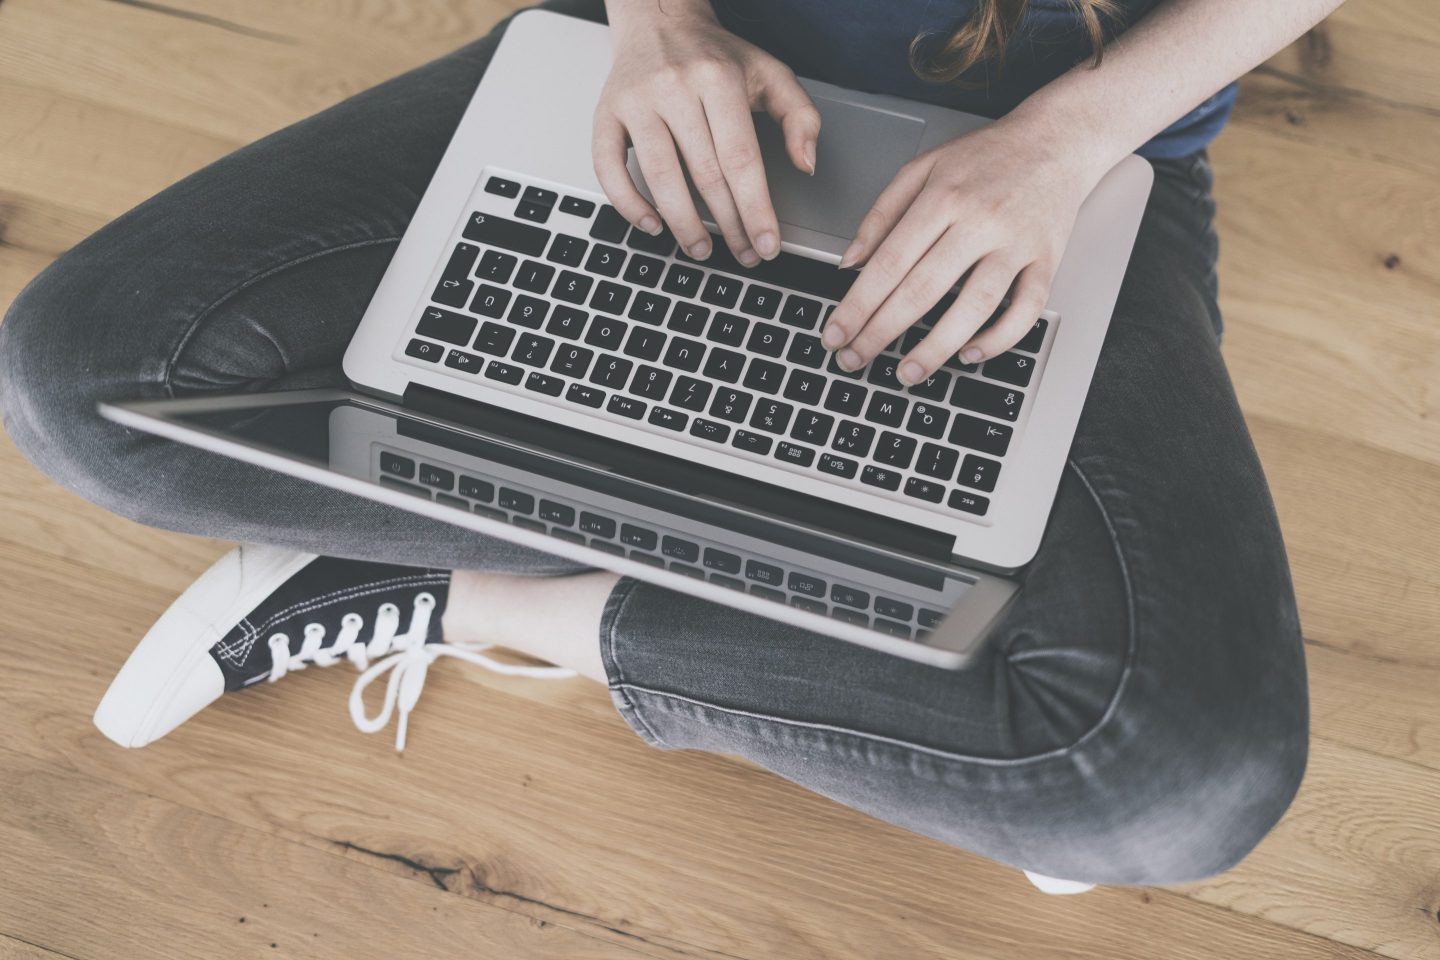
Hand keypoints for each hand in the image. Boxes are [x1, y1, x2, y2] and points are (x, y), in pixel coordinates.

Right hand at [594, 0, 819, 265]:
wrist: (658, 19)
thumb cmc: (715, 55)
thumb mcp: (769, 73)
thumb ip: (800, 115)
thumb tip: (806, 164)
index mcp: (718, 78)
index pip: (741, 158)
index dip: (755, 208)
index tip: (767, 244)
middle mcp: (673, 87)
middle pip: (705, 174)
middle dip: (728, 225)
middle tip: (743, 255)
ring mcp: (635, 101)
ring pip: (660, 177)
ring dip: (682, 224)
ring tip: (701, 249)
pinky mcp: (606, 113)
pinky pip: (609, 167)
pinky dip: (628, 203)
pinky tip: (651, 224)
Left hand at [822, 120, 1100, 385]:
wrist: (1056, 140)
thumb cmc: (986, 156)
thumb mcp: (923, 168)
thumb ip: (882, 214)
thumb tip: (850, 263)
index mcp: (943, 197)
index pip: (890, 262)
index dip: (858, 305)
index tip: (835, 334)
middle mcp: (980, 221)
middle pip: (923, 288)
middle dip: (882, 332)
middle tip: (854, 360)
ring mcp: (1017, 243)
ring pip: (975, 305)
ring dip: (937, 347)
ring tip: (906, 374)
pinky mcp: (1048, 259)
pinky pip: (1027, 308)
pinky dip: (1000, 338)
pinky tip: (970, 354)